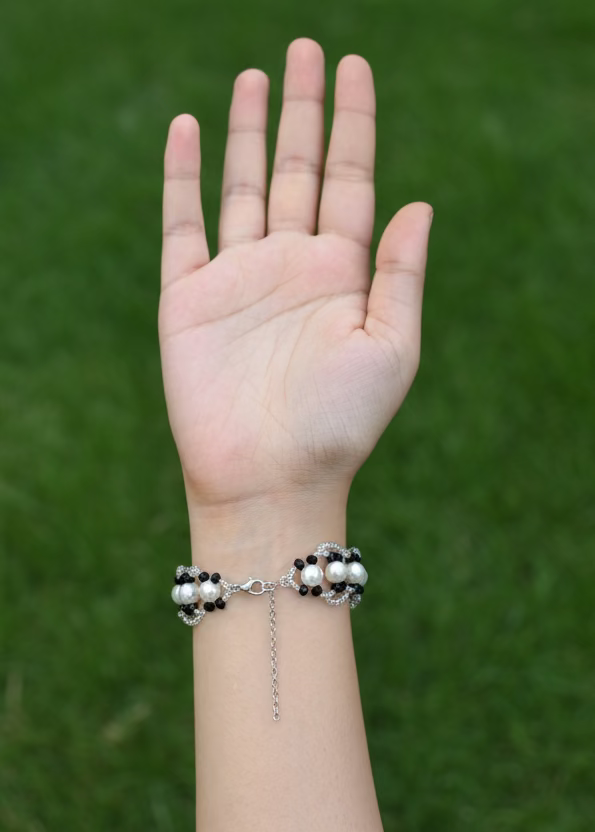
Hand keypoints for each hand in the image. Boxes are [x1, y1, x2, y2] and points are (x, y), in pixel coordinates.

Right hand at [159, 39, 431, 550]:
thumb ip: (401, 273)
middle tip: (306, 48)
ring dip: (247, 130)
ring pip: (242, 185)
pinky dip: (183, 177)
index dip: (354, 123)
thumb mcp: (391, 347)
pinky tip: (189, 130)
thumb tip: (421, 202)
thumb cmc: (337, 424)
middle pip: (298, 169)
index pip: (351, 180)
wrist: (270, 479)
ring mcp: (238, 277)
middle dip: (303, 110)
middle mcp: (291, 266)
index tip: (355, 67)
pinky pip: (184, 225)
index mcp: (342, 274)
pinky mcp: (189, 298)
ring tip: (256, 75)